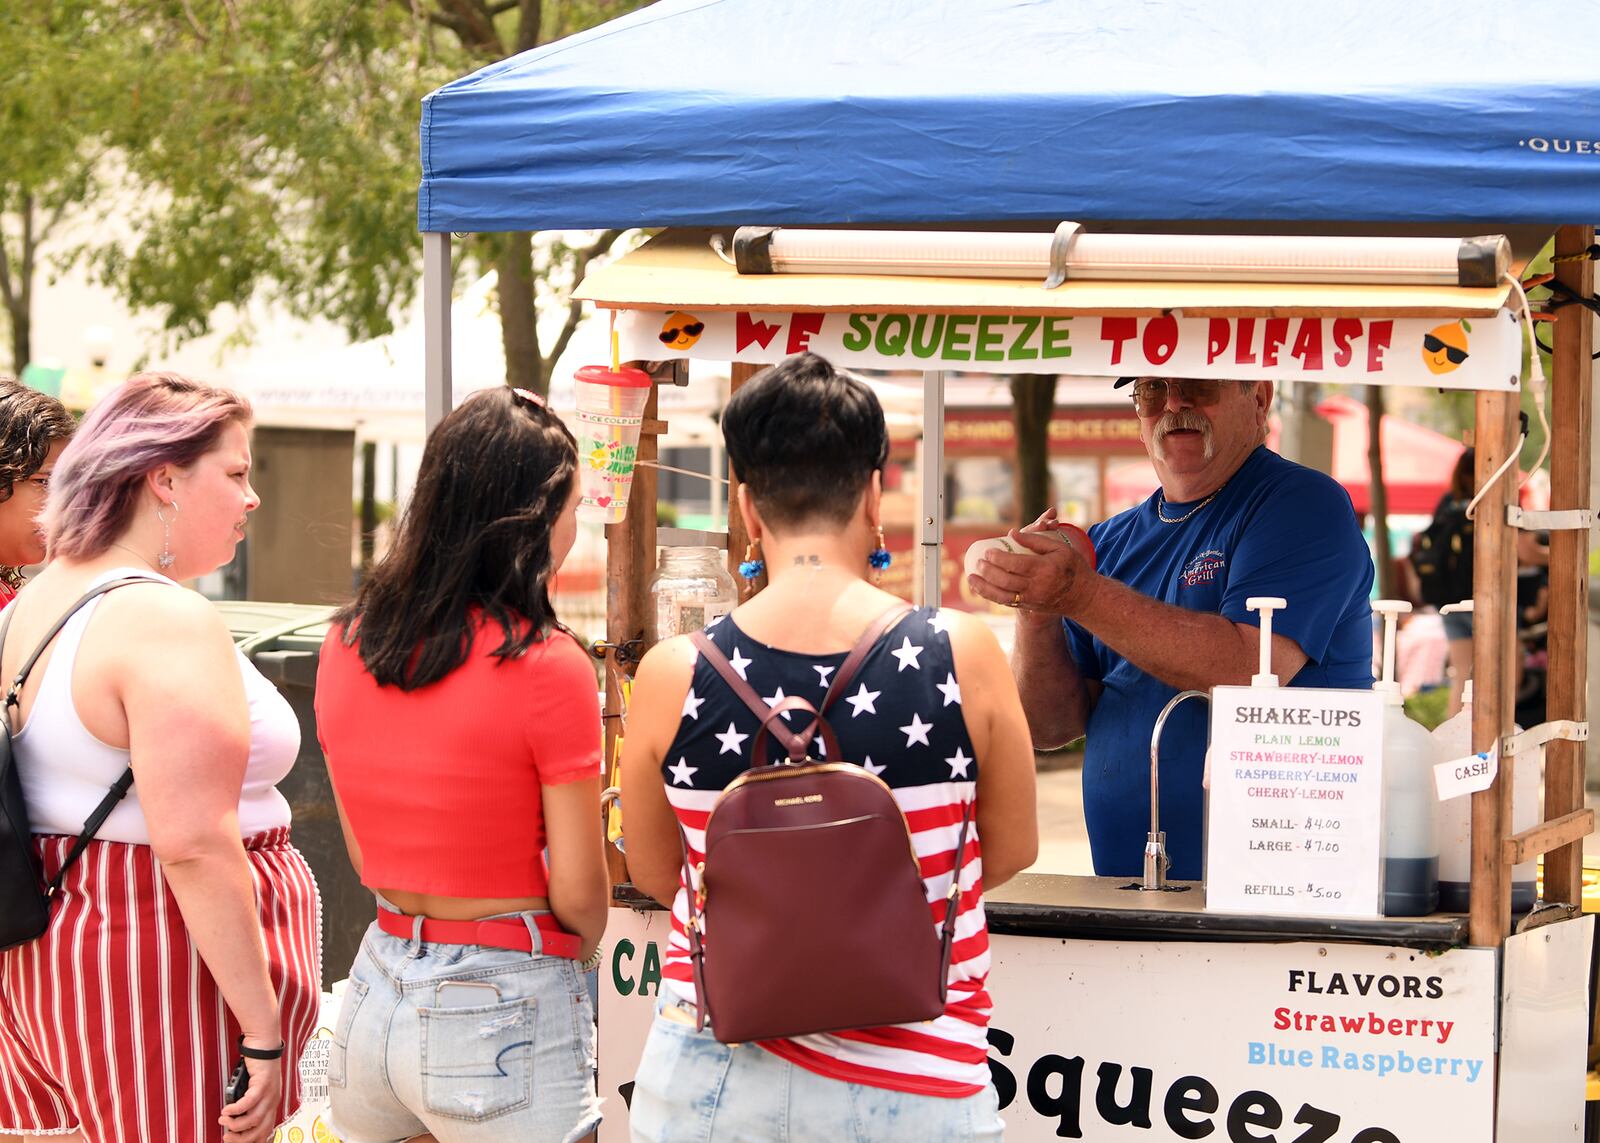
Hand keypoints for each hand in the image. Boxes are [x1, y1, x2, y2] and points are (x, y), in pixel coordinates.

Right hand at [219, 1053, 282, 1142]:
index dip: (252, 1141)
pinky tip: (226, 1110)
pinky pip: (249, 1103)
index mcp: (272, 1105)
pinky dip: (236, 1109)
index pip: (265, 1131)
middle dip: (241, 1139)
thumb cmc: (257, 1066)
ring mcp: (270, 1093)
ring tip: (223, 1120)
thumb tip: (233, 1120)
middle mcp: (273, 1101)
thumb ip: (248, 1105)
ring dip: (235, 1125)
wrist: (264, 1044)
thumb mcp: (254, 1090)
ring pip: (254, 1120)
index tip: (235, 1141)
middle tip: (226, 1136)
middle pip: (260, 1131)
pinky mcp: (263, 1084)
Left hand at [967, 508, 1097, 617]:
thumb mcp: (1060, 548)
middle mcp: (1036, 587)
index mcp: (1044, 569)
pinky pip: (1006, 602)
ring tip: (971, 577)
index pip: (1016, 564)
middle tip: (979, 561)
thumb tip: (1012, 533)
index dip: (999, 558)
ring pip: (1002, 595)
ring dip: (984, 587)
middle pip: (1006, 580)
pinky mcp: (1028, 606)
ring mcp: (1031, 599)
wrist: (1082, 596)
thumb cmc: (1072, 567)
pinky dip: (991, 596)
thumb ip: (1036, 540)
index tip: (988, 551)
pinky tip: (980, 588)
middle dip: (988, 571)